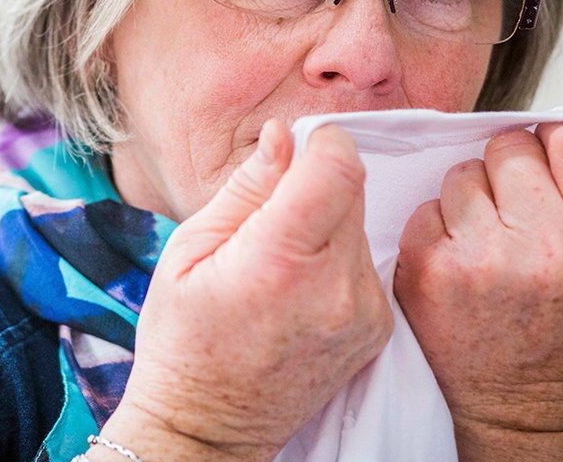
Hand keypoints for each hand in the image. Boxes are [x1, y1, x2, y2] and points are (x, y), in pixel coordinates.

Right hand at [104, 120, 393, 461]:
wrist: (210, 427)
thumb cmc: (184, 338)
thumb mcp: (189, 250)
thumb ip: (247, 188)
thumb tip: (284, 136)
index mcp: (280, 261)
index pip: (339, 167)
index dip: (321, 144)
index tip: (296, 152)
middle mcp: (336, 287)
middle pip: (354, 189)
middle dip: (317, 183)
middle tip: (272, 216)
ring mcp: (364, 312)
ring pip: (362, 223)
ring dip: (328, 222)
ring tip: (283, 260)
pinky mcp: (378, 327)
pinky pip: (367, 261)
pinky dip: (338, 258)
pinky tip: (301, 287)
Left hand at [392, 113, 562, 445]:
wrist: (515, 399)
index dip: (560, 144)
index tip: (554, 168)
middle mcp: (546, 246)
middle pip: (512, 146)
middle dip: (513, 168)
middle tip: (519, 210)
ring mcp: (481, 258)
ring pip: (463, 171)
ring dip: (473, 194)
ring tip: (490, 237)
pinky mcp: (428, 269)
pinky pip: (428, 205)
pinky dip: (441, 224)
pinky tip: (461, 258)